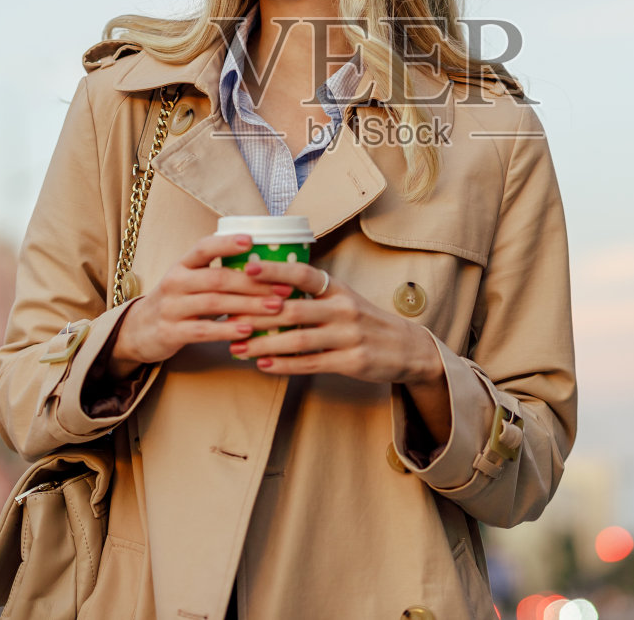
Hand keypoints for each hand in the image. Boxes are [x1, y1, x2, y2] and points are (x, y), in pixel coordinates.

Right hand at [113, 234, 289, 364]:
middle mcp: (175, 281)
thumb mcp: (189, 280)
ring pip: (214, 303)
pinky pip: (203, 331)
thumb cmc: (177, 301)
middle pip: (217, 278)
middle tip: (284, 286)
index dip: (227, 243)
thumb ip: (217, 272)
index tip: (252, 240)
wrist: (138, 330)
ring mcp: (171, 307)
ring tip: (276, 307)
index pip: (204, 248)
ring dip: (248, 305)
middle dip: (254, 282)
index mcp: (182, 265)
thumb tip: (266, 265)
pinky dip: (227, 330)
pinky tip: (249, 330)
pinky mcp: (171, 332)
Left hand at [226, 258, 443, 388]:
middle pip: (294, 309)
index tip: (247, 267)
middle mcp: (344, 308)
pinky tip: (263, 365)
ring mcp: (349, 336)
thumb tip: (264, 290)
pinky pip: (311, 363)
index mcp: (338, 289)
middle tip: (226, 318)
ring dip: (264, 344)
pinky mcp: (352, 362)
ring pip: (299, 339)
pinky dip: (285, 365)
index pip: (304, 274)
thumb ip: (311, 295)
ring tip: (237, 348)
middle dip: (256, 315)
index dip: (276, 270)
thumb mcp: (343, 299)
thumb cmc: (364, 321)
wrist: (406, 347)